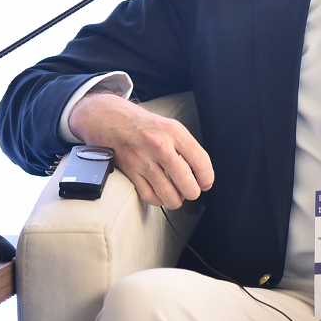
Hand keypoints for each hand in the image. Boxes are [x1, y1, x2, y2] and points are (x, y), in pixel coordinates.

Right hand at [68, 92, 213, 209]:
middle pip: (185, 181)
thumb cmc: (145, 125)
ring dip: (176, 201)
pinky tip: (161, 195)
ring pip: (168, 194)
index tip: (206, 183)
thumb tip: (200, 173)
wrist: (114, 120)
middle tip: (192, 191)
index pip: (200, 160)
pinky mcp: (131, 171)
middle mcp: (159, 146)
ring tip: (178, 197)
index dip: (207, 177)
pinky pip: (149, 195)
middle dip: (193, 192)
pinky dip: (158, 200)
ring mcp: (143, 160)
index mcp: (174, 132)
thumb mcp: (171, 127)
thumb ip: (186, 147)